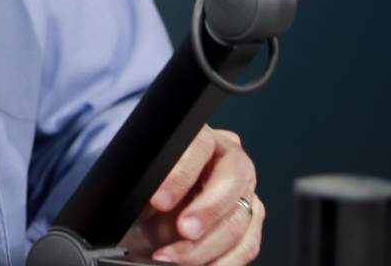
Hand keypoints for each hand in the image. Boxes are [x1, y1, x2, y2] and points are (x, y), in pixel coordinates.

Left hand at [121, 125, 261, 264]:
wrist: (149, 224)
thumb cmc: (146, 199)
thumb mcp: (139, 188)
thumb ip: (147, 185)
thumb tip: (150, 195)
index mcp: (200, 137)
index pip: (200, 144)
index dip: (182, 173)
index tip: (160, 200)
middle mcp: (228, 158)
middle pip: (233, 177)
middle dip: (207, 210)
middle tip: (183, 230)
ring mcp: (244, 191)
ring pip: (239, 217)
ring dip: (206, 245)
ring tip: (173, 257)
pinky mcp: (251, 222)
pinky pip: (246, 245)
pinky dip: (221, 262)